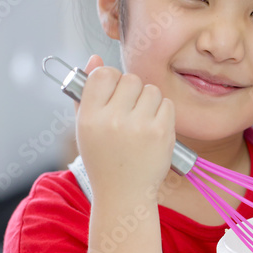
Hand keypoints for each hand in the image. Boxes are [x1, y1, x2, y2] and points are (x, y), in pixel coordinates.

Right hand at [74, 54, 174, 201]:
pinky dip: (162, 113)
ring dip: (148, 101)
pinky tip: (153, 129)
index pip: (103, 74)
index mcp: (90, 116)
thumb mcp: (85, 128)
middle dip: (131, 91)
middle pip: (130, 78)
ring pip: (151, 89)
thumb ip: (87, 92)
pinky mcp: (161, 133)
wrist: (123, 194)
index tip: (113, 93)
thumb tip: (96, 58)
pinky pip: (167, 104)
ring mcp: (139, 126)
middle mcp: (113, 119)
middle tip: (128, 111)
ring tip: (140, 122)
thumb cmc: (103, 159)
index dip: (111, 79)